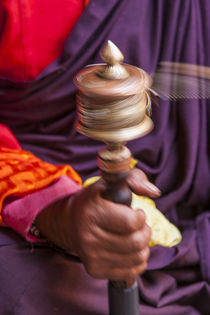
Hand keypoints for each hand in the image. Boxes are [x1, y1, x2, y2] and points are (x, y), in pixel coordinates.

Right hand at [36, 168, 159, 280]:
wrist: (69, 222)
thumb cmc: (95, 199)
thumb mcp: (111, 181)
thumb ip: (134, 178)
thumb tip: (153, 192)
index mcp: (92, 212)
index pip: (131, 223)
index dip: (141, 217)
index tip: (136, 213)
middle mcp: (89, 236)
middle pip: (136, 242)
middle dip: (145, 232)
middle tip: (139, 226)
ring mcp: (91, 256)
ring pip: (137, 258)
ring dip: (143, 246)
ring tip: (135, 236)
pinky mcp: (95, 270)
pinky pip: (132, 271)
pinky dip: (138, 260)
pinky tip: (130, 249)